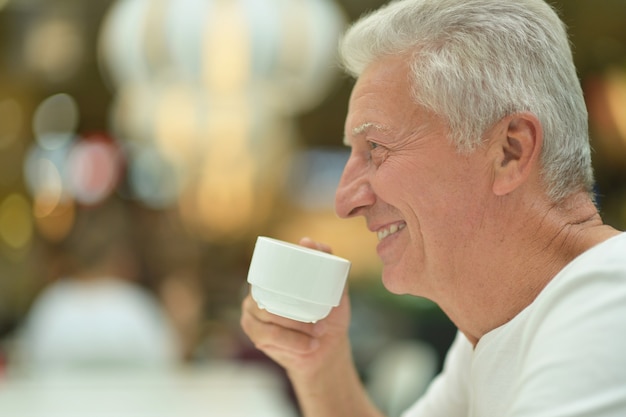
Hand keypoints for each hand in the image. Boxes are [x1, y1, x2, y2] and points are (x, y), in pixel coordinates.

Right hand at [240, 237, 351, 377]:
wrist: (328, 348)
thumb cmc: (330, 315)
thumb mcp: (335, 289)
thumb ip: (327, 262)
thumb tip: (307, 241)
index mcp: (273, 277)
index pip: (271, 270)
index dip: (288, 278)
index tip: (314, 293)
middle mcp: (259, 292)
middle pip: (272, 297)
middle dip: (298, 313)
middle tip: (323, 323)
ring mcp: (253, 314)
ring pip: (271, 318)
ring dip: (297, 329)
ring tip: (319, 334)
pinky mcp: (255, 336)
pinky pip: (268, 337)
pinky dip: (292, 342)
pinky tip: (308, 346)